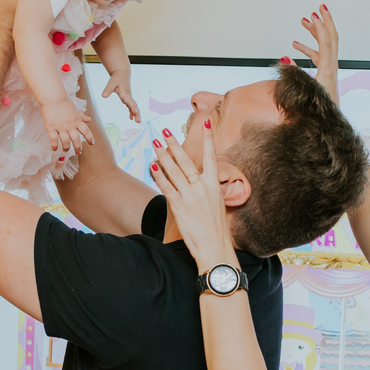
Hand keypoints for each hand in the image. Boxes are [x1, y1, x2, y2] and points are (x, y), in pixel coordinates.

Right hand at [42, 98, 94, 151]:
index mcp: (77, 121)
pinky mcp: (51, 128)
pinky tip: (55, 149)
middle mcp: (70, 125)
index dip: (89, 138)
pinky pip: (53, 139)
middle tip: (79, 152)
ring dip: (67, 148)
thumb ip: (82, 116)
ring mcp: (61, 127)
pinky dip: (54, 146)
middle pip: (76, 139)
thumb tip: (89, 120)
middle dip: (78, 147)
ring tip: (66, 150)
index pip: (86, 131)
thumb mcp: (75, 110)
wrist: (53, 98)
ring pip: (65, 141)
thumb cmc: (64, 104)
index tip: (91, 143)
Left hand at [102, 69, 139, 122]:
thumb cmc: (117, 78)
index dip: (132, 106)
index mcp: (125, 93)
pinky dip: (131, 112)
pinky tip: (131, 118)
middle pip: (134, 105)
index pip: (130, 100)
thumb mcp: (111, 82)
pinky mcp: (127, 98)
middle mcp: (128, 96)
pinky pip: (130, 106)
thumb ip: (108, 89)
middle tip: (138, 120)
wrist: (122, 74)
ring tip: (137, 121)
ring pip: (133, 106)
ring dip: (136, 114)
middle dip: (136, 113)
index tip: (135, 111)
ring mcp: (128, 98)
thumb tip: (103, 96)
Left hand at [149, 121, 236, 269]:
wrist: (214, 248)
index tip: (205, 121)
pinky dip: (158, 175)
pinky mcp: (179, 206)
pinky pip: (166, 187)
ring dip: (162, 155)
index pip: (210, 156)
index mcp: (214, 186)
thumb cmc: (217, 230)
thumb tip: (204, 181)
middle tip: (164, 130)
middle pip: (185, 160)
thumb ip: (209, 190)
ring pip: (173, 171)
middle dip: (173, 144)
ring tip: (154, 143)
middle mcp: (202, 187)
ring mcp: (190, 196)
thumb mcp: (218, 205)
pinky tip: (152, 166)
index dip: (208, 137)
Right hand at [293, 4, 339, 103]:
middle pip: (331, 39)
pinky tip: (294, 47)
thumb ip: (294, 75)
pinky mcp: (325, 76)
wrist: (330, 125)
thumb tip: (285, 57)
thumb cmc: (318, 112)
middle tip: (319, 7)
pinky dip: (307, 49)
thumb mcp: (304, 92)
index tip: (316, 12)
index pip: (326, 42)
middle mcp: (331, 68)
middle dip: (325, 22)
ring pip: (323, 46)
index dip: (321, 26)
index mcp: (328, 70)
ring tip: (303, 21)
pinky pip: (317, 57)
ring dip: (313, 33)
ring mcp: (329, 71)